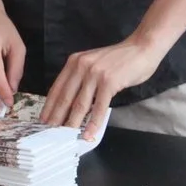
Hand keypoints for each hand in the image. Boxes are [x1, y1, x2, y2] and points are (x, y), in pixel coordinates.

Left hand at [45, 34, 167, 140]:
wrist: (141, 48)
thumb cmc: (119, 59)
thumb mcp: (93, 63)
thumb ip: (81, 78)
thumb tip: (71, 102)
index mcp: (74, 62)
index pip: (57, 88)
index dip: (49, 106)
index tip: (43, 119)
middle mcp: (81, 66)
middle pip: (65, 98)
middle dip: (56, 118)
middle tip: (49, 132)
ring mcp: (95, 74)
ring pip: (80, 104)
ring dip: (72, 123)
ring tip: (66, 137)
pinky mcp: (109, 82)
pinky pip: (99, 107)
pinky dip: (94, 123)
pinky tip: (89, 133)